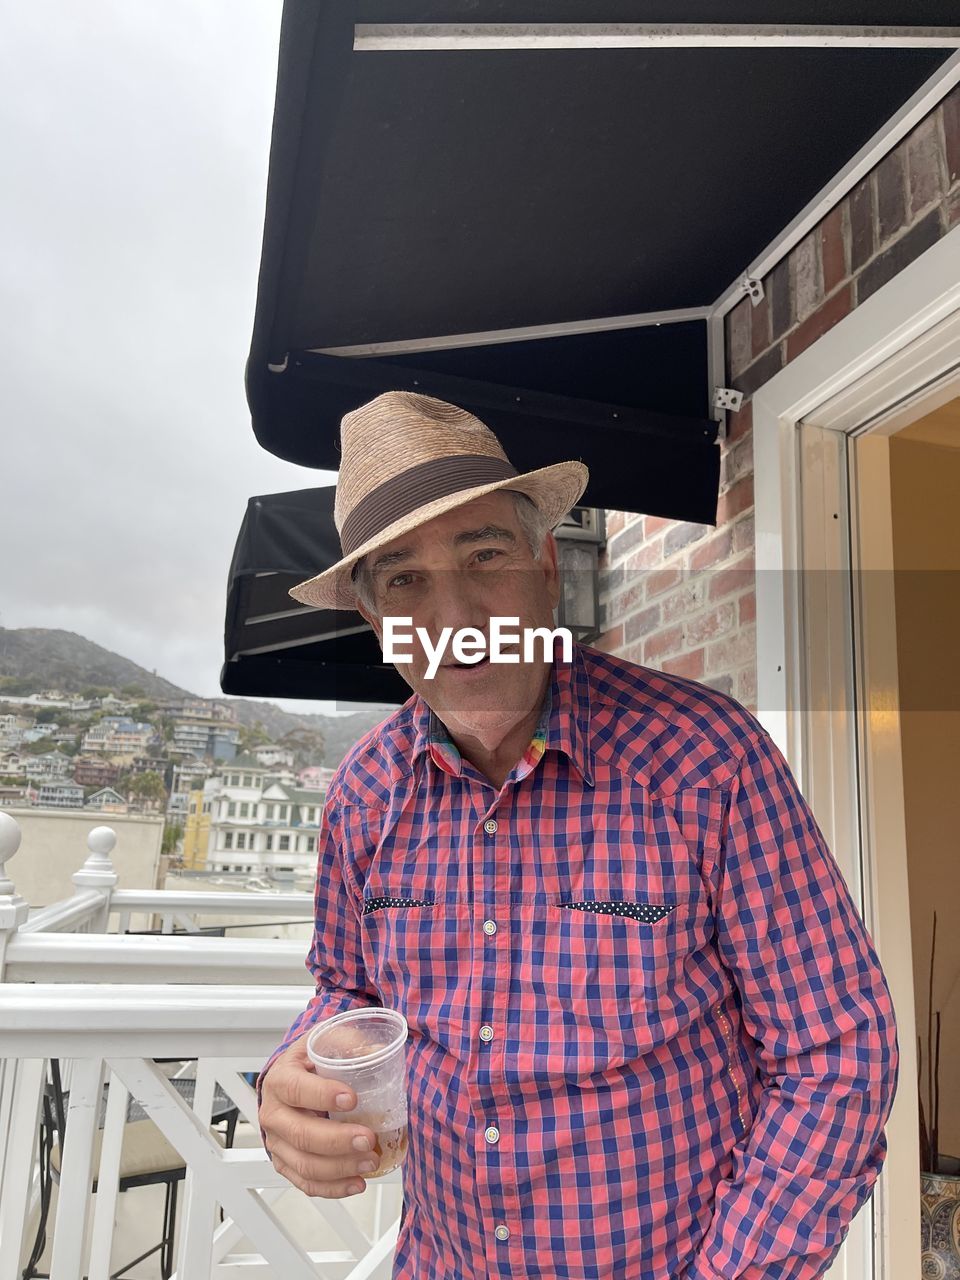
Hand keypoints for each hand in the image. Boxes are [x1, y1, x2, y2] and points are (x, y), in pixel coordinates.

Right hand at [257, 1035, 378, 1197]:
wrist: (291, 1080)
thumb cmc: (310, 1062)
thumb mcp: (324, 1042)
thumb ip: (347, 1042)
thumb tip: (376, 1052)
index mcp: (280, 1080)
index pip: (296, 1089)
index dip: (322, 1095)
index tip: (352, 1098)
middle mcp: (273, 1114)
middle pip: (301, 1134)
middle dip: (338, 1141)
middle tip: (368, 1138)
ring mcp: (277, 1143)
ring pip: (304, 1164)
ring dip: (340, 1167)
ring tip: (369, 1161)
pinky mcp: (286, 1163)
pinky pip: (306, 1183)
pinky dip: (333, 1187)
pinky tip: (357, 1182)